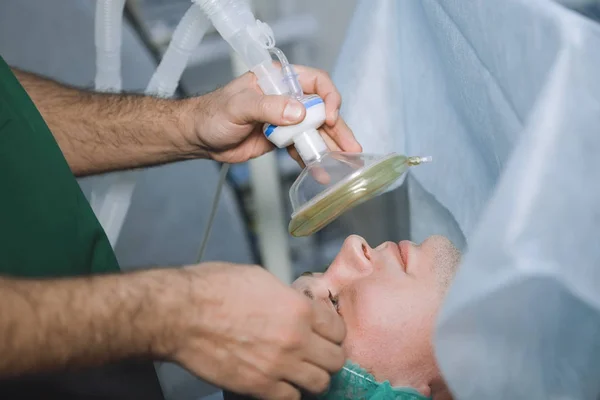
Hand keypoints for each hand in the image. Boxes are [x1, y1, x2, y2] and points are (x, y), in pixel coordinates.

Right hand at [161, 263, 345, 399]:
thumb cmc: (214, 288)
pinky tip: (279, 381)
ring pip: (320, 382)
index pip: (338, 329)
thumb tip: (297, 305)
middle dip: (328, 354)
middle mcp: (296, 340)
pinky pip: (290, 398)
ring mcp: (279, 366)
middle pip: (336, 359)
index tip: (324, 330)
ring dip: (313, 375)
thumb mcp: (260, 278)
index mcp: (299, 309)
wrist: (181, 313)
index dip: (332, 329)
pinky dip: (289, 392)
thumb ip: (287, 297)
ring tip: (300, 368)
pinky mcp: (258, 386)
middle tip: (316, 350)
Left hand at [185, 65, 361, 164]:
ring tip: (344, 162)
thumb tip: (299, 112)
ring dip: (330, 147)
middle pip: (322, 110)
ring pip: (316, 131)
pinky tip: (321, 171)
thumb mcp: (239, 106)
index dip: (327, 98)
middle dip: (338, 128)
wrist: (200, 137)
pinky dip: (312, 159)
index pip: (315, 82)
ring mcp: (286, 119)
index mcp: (279, 80)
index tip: (328, 117)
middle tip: (351, 147)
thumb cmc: (213, 113)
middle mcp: (287, 97)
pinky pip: (303, 148)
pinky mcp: (282, 139)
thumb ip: (268, 107)